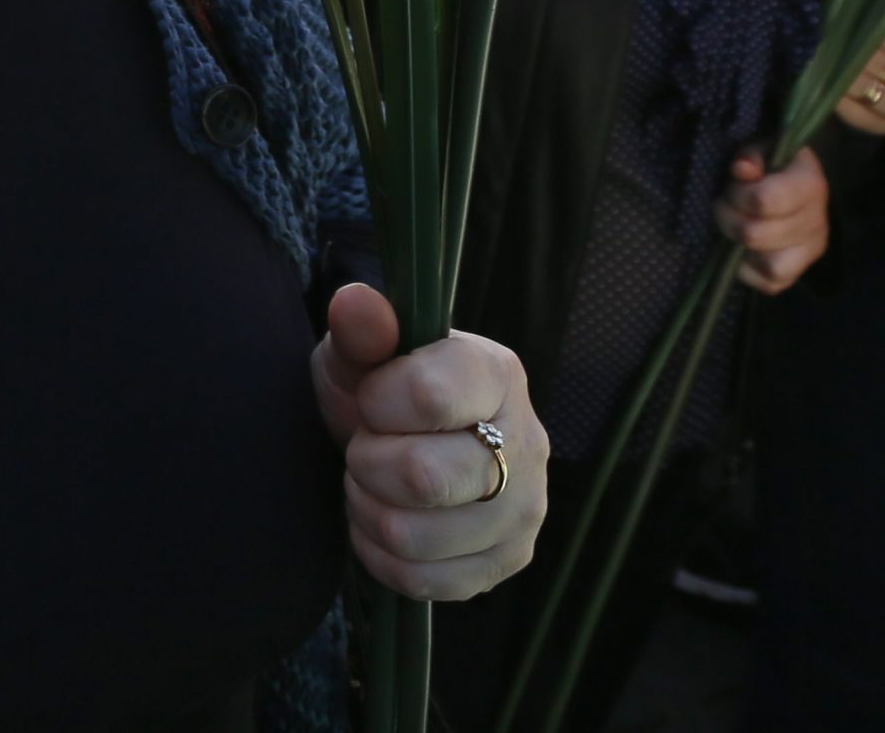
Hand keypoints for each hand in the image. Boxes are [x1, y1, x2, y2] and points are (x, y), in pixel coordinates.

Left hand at [311, 283, 547, 599]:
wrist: (409, 440)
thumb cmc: (383, 389)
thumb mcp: (363, 352)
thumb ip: (361, 330)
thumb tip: (356, 303)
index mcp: (497, 374)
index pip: (431, 396)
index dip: (377, 402)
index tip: (370, 398)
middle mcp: (529, 443)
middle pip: (424, 477)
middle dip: (367, 463)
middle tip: (366, 447)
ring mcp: (526, 510)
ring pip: (417, 537)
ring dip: (370, 511)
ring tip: (373, 484)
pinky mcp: (508, 562)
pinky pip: (424, 581)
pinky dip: (382, 555)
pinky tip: (384, 522)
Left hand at [718, 145, 829, 291]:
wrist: (792, 185)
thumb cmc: (771, 165)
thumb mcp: (761, 149)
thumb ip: (750, 156)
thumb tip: (742, 169)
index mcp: (810, 186)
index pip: (765, 201)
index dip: (738, 195)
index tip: (734, 183)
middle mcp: (818, 222)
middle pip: (756, 235)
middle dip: (728, 218)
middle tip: (725, 204)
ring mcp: (811, 252)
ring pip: (770, 266)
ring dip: (740, 248)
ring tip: (735, 227)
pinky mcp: (798, 273)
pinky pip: (770, 285)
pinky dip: (749, 270)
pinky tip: (743, 248)